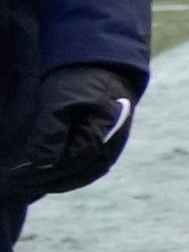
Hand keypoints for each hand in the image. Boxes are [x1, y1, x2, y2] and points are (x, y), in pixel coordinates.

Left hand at [7, 63, 134, 202]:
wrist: (102, 68)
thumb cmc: (79, 82)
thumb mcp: (60, 101)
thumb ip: (51, 132)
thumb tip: (43, 162)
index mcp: (103, 134)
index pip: (71, 163)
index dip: (43, 172)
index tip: (16, 174)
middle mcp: (111, 147)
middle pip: (78, 175)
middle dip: (45, 182)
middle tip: (15, 183)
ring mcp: (110, 149)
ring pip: (82, 175)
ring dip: (54, 182)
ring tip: (27, 184)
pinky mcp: (104, 148)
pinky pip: (85, 169)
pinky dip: (65, 176)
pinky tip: (46, 176)